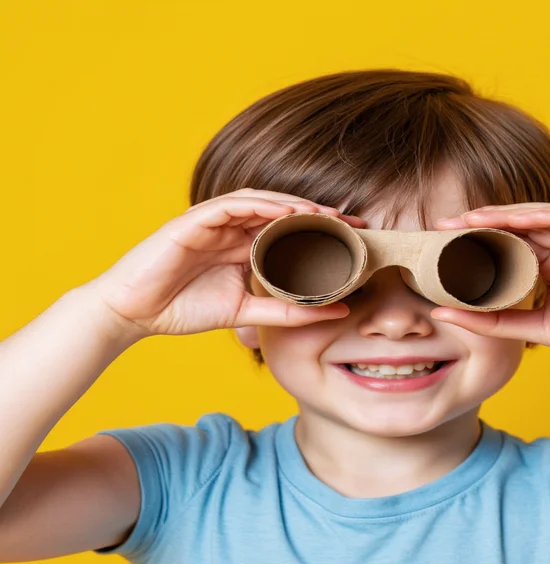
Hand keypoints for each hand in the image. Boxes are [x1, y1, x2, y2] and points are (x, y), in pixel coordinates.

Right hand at [86, 189, 364, 338]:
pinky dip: (262, 205)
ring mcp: (213, 222)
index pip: (289, 232)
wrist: (133, 313)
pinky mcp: (194, 220)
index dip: (322, 232)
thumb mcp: (247, 313)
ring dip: (293, 205)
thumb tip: (338, 311)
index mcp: (243, 248)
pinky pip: (232, 205)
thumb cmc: (184, 309)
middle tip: (353, 220)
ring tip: (325, 213)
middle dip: (318, 214)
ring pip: (261, 203)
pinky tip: (287, 211)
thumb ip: (289, 311)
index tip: (355, 238)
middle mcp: (232, 230)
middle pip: (282, 213)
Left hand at [432, 203, 549, 372]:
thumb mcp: (538, 329)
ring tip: (469, 220)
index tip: (439, 248)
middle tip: (443, 227)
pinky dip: (540, 216)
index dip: (474, 244)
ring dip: (503, 216)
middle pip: (516, 228)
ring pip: (538, 218)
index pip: (507, 247)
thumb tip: (444, 313)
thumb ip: (495, 321)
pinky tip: (511, 219)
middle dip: (480, 225)